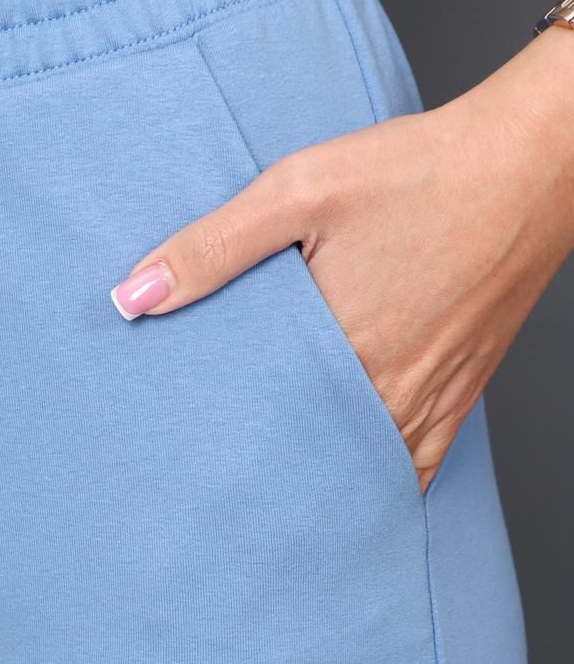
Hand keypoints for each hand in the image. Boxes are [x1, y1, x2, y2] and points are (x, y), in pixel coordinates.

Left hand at [109, 27, 573, 495]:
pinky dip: (380, 481)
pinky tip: (348, 494)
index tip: (169, 464)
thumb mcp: (299, 190)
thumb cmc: (419, 168)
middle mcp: (388, 387)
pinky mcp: (463, 391)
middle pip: (304, 455)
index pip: (253, 424)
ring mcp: (431, 396)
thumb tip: (133, 297)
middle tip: (204, 492)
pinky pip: (418, 463)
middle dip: (256, 473)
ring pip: (359, 468)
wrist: (531, 162)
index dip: (210, 447)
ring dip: (314, 481)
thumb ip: (213, 247)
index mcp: (339, 347)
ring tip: (263, 501)